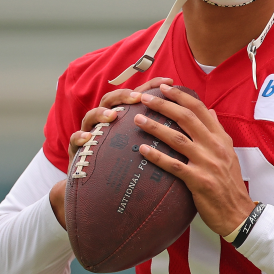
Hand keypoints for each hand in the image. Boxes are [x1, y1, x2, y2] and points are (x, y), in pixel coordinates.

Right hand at [50, 77, 174, 229]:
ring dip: (101, 113)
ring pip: (91, 115)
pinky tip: (88, 139)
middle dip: (124, 96)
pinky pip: (76, 140)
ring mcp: (90, 133)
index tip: (169, 81)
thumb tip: (197, 126)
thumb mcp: (146, 149)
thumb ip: (166, 136)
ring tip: (112, 116)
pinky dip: (80, 137)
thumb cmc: (127, 167)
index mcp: (124, 118)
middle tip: (138, 98)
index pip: (138, 96)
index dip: (153, 86)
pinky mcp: (78, 149)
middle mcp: (106, 121)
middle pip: (112, 99)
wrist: (98, 192)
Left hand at [133, 83, 254, 236]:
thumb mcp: (229, 153)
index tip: (165, 88)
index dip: (181, 96)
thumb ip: (218, 131)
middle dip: (164, 105)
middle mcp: (215, 147)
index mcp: (221, 138)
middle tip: (145, 97)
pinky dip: (157, 157)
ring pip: (178, 139)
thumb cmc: (230, 184)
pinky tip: (143, 151)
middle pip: (186, 118)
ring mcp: (206, 163)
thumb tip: (209, 112)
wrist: (238, 213)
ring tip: (138, 119)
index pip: (200, 109)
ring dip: (156, 127)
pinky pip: (174, 166)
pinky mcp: (198, 181)